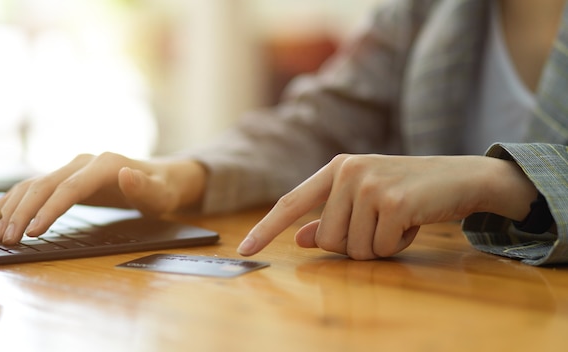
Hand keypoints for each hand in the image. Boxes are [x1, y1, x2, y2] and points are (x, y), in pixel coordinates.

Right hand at [0, 153, 205, 244]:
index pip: (70, 188)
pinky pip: (36, 187)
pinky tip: (1, 215)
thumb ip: (145, 188)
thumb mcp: (161, 194)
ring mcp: (73, 168)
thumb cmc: (162, 190)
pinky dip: (17, 200)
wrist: (160, 178)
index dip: (49, 210)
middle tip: (6, 239)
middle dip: (22, 212)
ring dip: (13, 208)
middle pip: (45, 185)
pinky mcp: (67, 178)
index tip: (33, 232)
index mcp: (105, 165)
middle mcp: (84, 162)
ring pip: (34, 184)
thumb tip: (126, 174)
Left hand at [237, 154, 537, 259]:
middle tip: (381, 225)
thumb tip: (300, 238)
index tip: (244, 249)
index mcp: (336, 169)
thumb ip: (330, 218)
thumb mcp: (365, 201)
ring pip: (352, 248)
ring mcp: (369, 185)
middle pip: (326, 240)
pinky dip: (397, 245)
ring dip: (377, 246)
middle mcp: (348, 171)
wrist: (462, 177)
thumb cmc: (409, 191)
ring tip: (398, 222)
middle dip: (353, 245)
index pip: (291, 202)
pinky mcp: (393, 201)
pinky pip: (379, 248)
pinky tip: (412, 223)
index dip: (266, 228)